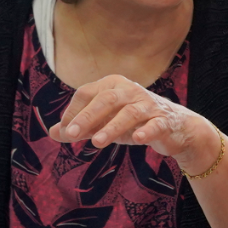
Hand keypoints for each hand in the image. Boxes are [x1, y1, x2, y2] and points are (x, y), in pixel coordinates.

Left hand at [47, 75, 217, 171]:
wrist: (175, 129)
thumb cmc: (133, 122)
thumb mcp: (104, 124)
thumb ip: (79, 128)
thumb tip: (51, 133)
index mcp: (112, 85)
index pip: (86, 93)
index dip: (73, 112)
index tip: (64, 132)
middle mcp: (130, 90)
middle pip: (105, 99)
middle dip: (86, 117)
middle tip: (70, 135)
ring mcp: (149, 104)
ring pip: (129, 113)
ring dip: (112, 127)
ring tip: (96, 142)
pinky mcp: (164, 120)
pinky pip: (155, 124)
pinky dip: (146, 130)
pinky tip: (137, 139)